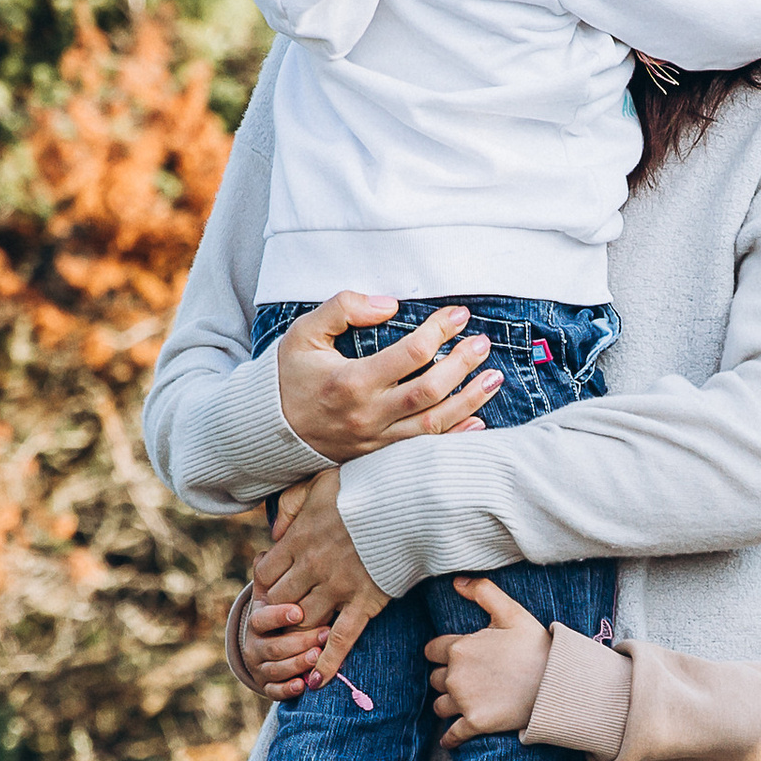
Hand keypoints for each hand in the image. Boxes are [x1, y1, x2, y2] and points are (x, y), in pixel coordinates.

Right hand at [244, 595, 327, 698]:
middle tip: (325, 635)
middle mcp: (254, 646)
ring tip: (318, 656)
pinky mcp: (267, 686)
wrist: (278, 639)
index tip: (299, 612)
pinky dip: (288, 690)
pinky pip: (274, 691)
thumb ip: (288, 585)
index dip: (278, 616)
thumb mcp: (286, 598)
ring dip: (298, 663)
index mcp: (257, 622)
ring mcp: (259, 668)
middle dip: (301, 642)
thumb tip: (283, 557)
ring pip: (276, 669)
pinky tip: (303, 684)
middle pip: (274, 647)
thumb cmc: (291, 614)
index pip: (261, 620)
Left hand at [250, 475, 388, 689]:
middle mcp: (313, 567)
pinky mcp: (364, 602)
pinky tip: (316, 682)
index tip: (276, 584)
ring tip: (299, 641)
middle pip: (281, 601)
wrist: (408, 500)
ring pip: (304, 622)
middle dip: (279, 611)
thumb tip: (275, 531)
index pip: (265, 573)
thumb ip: (291, 504)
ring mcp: (338, 587)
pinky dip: (326, 663)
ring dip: (299, 633)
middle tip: (285, 616)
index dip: (266, 583)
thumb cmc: (366, 485)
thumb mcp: (318, 481)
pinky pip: (341, 640)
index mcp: (300, 539)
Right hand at [275, 293, 501, 461]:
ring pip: (434, 424)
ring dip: (470, 400)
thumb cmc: (288, 375)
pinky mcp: (378, 454)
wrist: (267, 430)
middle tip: (483, 343)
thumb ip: (343, 309)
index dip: (440, 331)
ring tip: (494, 378)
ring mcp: (375, 439)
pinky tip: (478, 420)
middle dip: (463, 365)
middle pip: (430, 391)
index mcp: (351, 382)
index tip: (459, 315)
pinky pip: (423, 448)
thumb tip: (389, 305)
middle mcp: (368, 414)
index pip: (411, 354)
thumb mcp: (304, 333)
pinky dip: (455, 435)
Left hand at [424, 578, 552, 748]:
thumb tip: (456, 582)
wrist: (557, 682)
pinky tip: (452, 739)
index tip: (457, 656)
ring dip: (449, 704)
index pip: (432, 651)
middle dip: (447, 678)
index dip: (443, 652)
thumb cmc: (536, 646)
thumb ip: (483, 592)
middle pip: (435, 679)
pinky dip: (451, 738)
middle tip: (468, 678)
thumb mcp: (512, 612)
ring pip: (440, 706)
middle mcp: (456, 675)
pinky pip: (452, 735)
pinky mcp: (475, 723)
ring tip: (465, 702)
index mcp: (460, 648)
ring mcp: (464, 701)